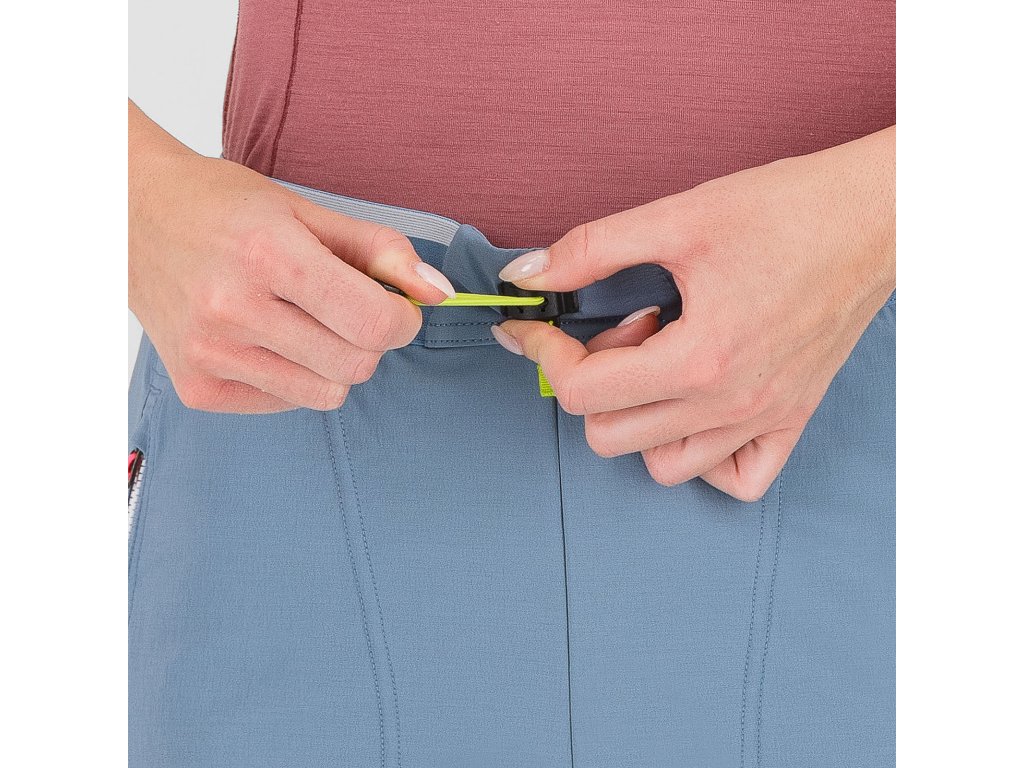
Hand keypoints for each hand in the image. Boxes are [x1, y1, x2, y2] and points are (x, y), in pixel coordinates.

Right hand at [129, 103, 453, 412]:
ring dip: (334, 362)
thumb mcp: (306, 211)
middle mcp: (232, 310)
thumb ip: (381, 252)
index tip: (396, 306)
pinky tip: (266, 338)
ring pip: (326, 394)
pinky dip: (294, 377)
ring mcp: (209, 354)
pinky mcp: (197, 388)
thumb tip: (439, 293)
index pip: (374, 323)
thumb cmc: (223, 207)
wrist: (130, 217)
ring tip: (303, 322)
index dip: (404, 320)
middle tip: (346, 309)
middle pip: (356, 365)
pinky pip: (286, 403)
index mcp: (268, 255)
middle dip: (371, 341)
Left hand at [492, 127, 894, 500]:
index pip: (582, 391)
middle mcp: (730, 404)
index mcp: (697, 358)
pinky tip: (694, 405)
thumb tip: (525, 276)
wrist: (877, 216)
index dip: (542, 352)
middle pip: (609, 435)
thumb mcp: (678, 217)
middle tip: (618, 328)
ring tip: (660, 360)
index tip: (534, 324)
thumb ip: (590, 250)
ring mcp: (764, 419)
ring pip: (662, 465)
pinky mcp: (793, 418)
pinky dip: (701, 457)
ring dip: (637, 418)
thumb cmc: (789, 210)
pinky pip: (736, 478)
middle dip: (589, 382)